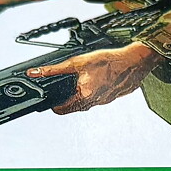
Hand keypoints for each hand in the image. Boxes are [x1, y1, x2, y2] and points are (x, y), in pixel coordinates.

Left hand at [27, 43, 163, 113]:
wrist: (135, 61)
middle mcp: (95, 102)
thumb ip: (55, 70)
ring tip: (83, 78)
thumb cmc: (109, 61)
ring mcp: (106, 100)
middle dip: (68, 97)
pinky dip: (95, 89)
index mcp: (84, 97)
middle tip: (65, 85)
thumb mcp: (77, 62)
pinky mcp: (114, 96)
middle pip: (75, 106)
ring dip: (83, 93)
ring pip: (88, 101)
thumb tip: (36, 73)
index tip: (50, 99)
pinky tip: (98, 77)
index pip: (62, 110)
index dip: (53, 105)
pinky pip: (100, 97)